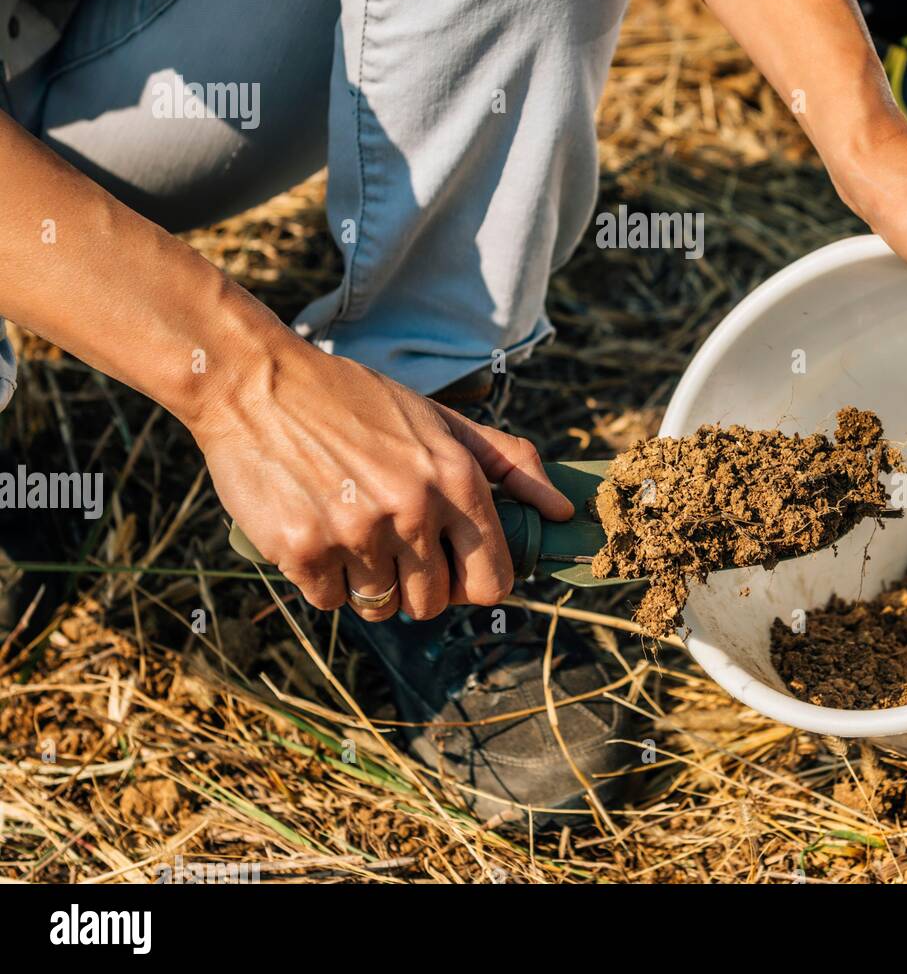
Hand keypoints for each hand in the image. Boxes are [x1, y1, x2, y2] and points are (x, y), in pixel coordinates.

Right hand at [191, 340, 570, 620]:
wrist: (259, 383)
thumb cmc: (356, 400)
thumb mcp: (440, 420)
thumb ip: (508, 463)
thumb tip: (563, 511)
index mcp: (455, 477)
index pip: (494, 580)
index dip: (474, 582)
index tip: (453, 566)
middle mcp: (413, 508)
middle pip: (435, 604)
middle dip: (418, 584)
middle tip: (392, 543)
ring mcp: (357, 533)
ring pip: (382, 607)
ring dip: (370, 583)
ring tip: (352, 530)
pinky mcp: (302, 551)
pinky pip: (330, 602)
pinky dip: (324, 579)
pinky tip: (316, 529)